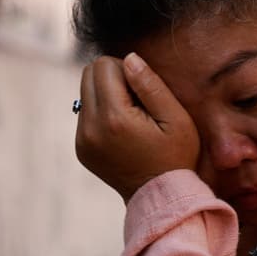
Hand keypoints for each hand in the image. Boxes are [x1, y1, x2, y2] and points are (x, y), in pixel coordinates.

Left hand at [75, 53, 200, 202]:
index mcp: (113, 118)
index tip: (144, 91)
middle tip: (137, 100)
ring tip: (131, 116)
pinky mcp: (80, 148)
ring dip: (106, 95)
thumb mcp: (175, 118)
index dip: (126, 70)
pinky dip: (102, 113)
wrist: (161, 197)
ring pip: (85, 91)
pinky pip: (85, 113)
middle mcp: (90, 129)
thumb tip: (129, 58)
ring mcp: (82, 140)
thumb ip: (150, 84)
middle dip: (112, 77)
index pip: (103, 65)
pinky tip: (123, 131)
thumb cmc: (176, 156)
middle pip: (88, 74)